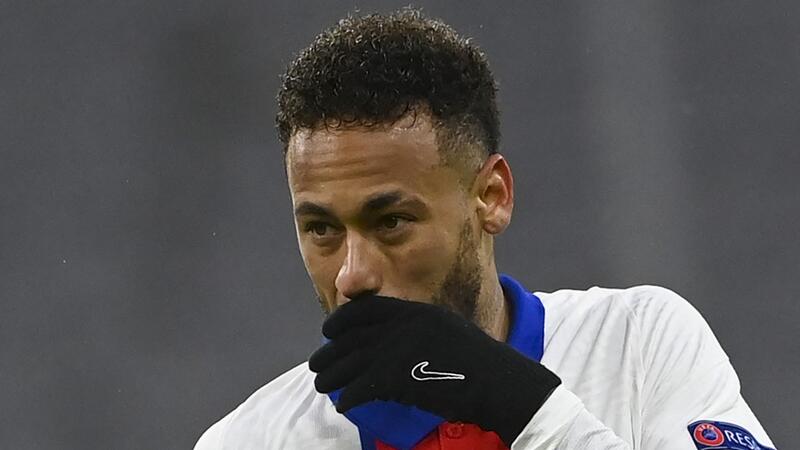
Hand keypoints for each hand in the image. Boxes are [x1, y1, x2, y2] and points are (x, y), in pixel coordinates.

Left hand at [308, 295, 560, 445]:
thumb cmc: (480, 365)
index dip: (342, 321)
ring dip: (331, 375)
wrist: (502, 385)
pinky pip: (361, 387)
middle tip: (317, 364)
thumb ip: (419, 331)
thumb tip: (390, 341)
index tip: (328, 331)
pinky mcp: (399, 378)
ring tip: (322, 385)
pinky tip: (345, 405)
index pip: (366, 309)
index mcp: (417, 312)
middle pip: (352, 337)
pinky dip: (349, 397)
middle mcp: (405, 325)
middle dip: (329, 352)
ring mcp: (401, 350)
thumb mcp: (448, 333)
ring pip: (350, 362)